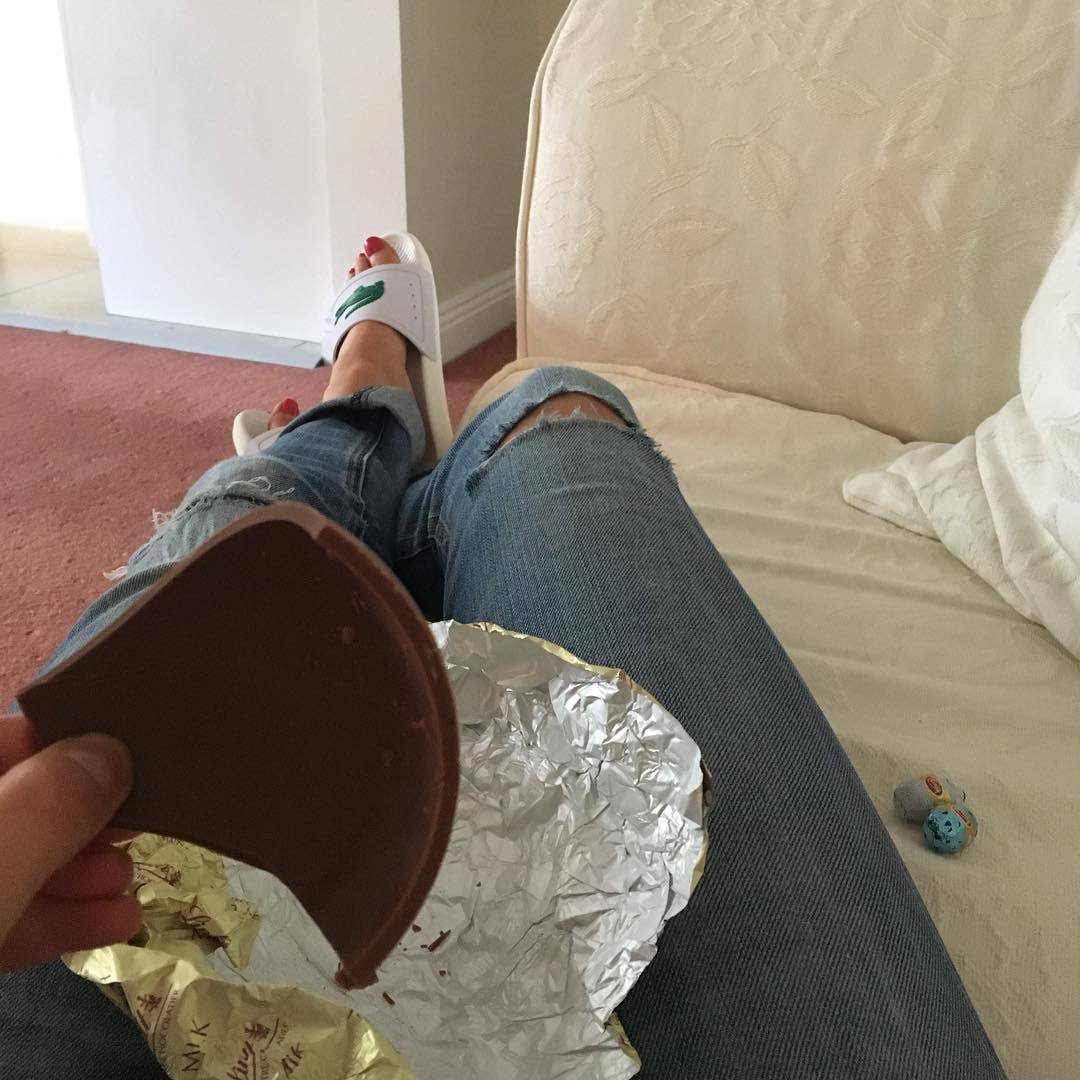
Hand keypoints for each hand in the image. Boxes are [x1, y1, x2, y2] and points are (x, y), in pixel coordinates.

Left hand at [0, 714, 141, 970]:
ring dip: (81, 870)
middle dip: (84, 814)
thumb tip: (113, 753)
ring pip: (17, 861)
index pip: (9, 736)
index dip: (71, 739)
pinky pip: (8, 916)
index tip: (136, 756)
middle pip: (20, 800)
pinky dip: (60, 920)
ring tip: (130, 880)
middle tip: (143, 824)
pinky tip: (115, 924)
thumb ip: (47, 807)